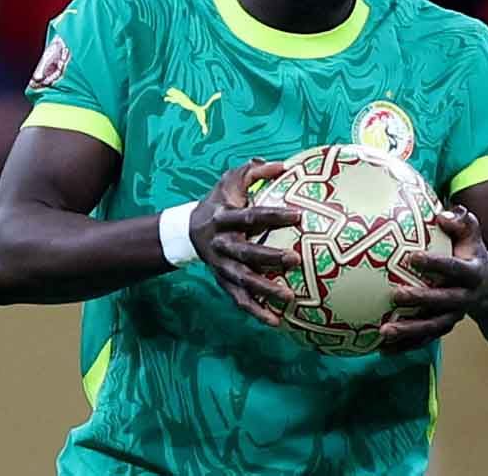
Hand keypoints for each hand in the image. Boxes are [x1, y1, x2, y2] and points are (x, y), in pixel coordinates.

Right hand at [189, 158, 301, 324]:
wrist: (188, 230)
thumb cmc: (220, 200)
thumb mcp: (230, 181)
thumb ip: (254, 171)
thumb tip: (283, 165)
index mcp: (223, 217)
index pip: (250, 216)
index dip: (273, 216)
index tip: (299, 214)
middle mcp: (221, 244)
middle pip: (245, 252)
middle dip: (269, 257)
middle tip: (295, 259)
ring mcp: (221, 266)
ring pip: (243, 281)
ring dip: (265, 290)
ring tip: (289, 297)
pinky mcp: (223, 282)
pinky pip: (240, 300)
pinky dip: (256, 311)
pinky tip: (276, 321)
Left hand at [381, 205, 487, 352]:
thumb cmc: (474, 256)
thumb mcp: (474, 238)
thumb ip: (462, 221)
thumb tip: (441, 215)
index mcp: (473, 273)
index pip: (454, 268)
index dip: (435, 264)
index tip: (412, 257)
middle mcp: (466, 297)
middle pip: (444, 301)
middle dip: (420, 300)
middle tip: (394, 296)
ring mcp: (455, 317)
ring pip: (433, 327)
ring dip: (409, 332)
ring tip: (384, 331)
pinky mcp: (444, 328)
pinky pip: (425, 340)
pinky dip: (405, 347)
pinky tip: (381, 348)